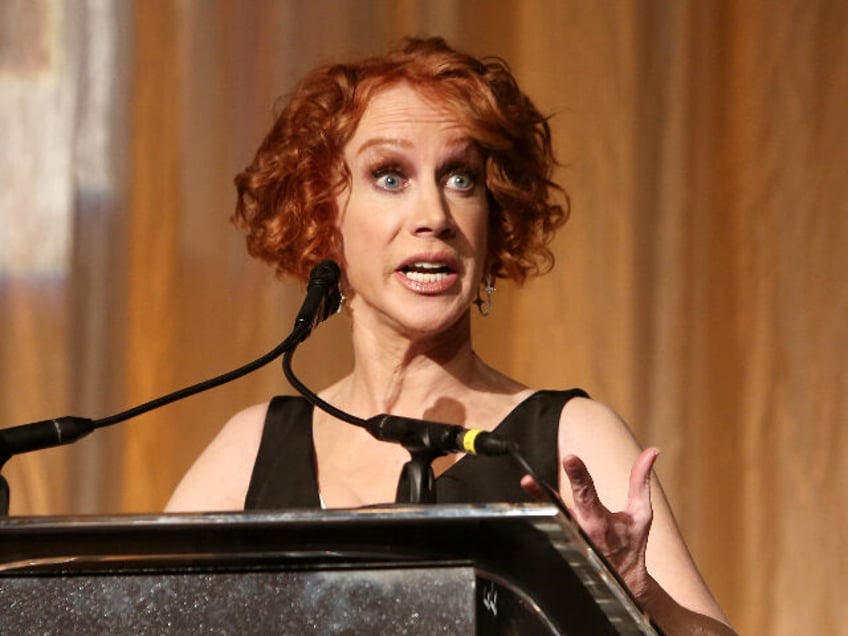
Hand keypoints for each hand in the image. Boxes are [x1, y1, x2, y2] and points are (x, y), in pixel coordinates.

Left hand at [521, 447, 659, 600]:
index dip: (579, 476)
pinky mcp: (558, 541)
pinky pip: (543, 525)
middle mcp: (579, 529)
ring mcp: (566, 536)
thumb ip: (641, 481)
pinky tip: (526, 501)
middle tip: (528, 478)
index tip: (570, 458)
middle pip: (558, 506)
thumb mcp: (641, 513)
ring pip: (546, 516)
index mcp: (600, 522)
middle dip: (544, 493)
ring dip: (536, 500)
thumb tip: (652, 451)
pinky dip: (536, 513)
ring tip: (526, 482)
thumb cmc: (632, 543)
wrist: (622, 580)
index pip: (587, 494)